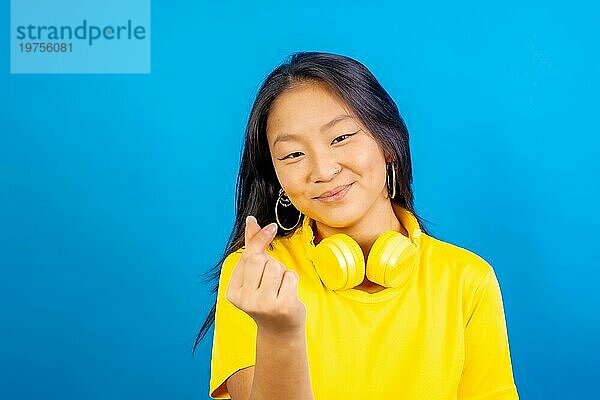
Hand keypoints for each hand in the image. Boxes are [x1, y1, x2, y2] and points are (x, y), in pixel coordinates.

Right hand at [225, 215, 306, 334]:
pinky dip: (292, 280)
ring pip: (277, 267)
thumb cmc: (267, 297)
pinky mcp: (283, 306)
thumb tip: (251, 221)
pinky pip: (290, 276)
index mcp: (233, 292)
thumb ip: (252, 247)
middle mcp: (245, 300)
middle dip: (271, 262)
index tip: (272, 227)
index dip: (261, 239)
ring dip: (282, 272)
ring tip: (279, 287)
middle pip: (261, 260)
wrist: (280, 330)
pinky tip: (287, 293)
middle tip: (272, 278)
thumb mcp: (255, 275)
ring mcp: (263, 305)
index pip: (247, 256)